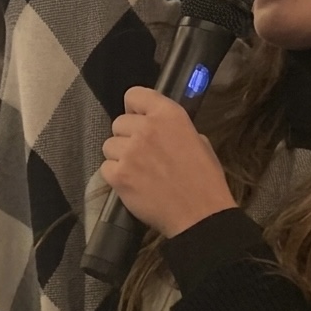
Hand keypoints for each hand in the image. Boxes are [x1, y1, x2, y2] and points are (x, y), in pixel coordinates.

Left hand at [100, 86, 236, 237]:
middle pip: (118, 123)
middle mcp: (146, 129)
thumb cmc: (205, 180)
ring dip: (120, 156)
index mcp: (169, 115)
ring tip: (138, 171)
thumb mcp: (198, 141)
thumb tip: (158, 128)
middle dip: (127, 137)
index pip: (134, 95)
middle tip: (142, 154)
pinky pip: (106, 167)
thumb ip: (173, 128)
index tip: (138, 120)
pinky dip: (116, 176)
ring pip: (109, 145)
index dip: (134, 108)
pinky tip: (132, 184)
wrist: (199, 216)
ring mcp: (130, 152)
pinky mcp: (119, 175)